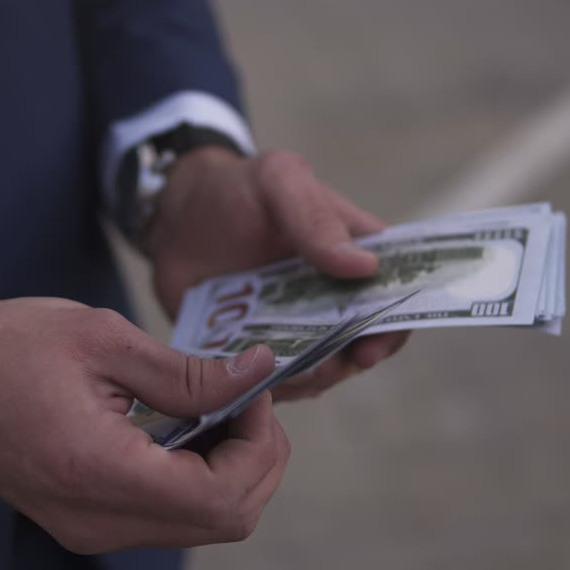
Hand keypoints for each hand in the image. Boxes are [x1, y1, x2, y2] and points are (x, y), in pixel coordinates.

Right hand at [0, 298, 288, 553]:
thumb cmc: (3, 346)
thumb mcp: (101, 338)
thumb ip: (188, 371)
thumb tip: (259, 372)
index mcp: (101, 472)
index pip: (223, 498)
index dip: (259, 445)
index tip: (251, 389)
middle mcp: (98, 521)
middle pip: (224, 522)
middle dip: (256, 459)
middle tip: (244, 396)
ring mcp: (89, 531)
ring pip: (201, 526)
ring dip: (228, 470)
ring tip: (216, 405)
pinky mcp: (83, 524)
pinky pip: (166, 518)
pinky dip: (195, 479)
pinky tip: (185, 427)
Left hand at [146, 147, 410, 400]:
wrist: (173, 216)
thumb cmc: (236, 188)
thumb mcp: (277, 181)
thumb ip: (316, 217)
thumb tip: (366, 266)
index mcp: (356, 256)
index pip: (395, 299)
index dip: (393, 328)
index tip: (371, 347)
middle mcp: (334, 301)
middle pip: (359, 348)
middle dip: (343, 364)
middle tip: (316, 366)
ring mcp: (295, 331)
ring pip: (317, 373)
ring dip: (304, 380)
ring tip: (275, 370)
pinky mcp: (255, 352)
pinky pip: (270, 382)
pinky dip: (264, 387)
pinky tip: (244, 378)